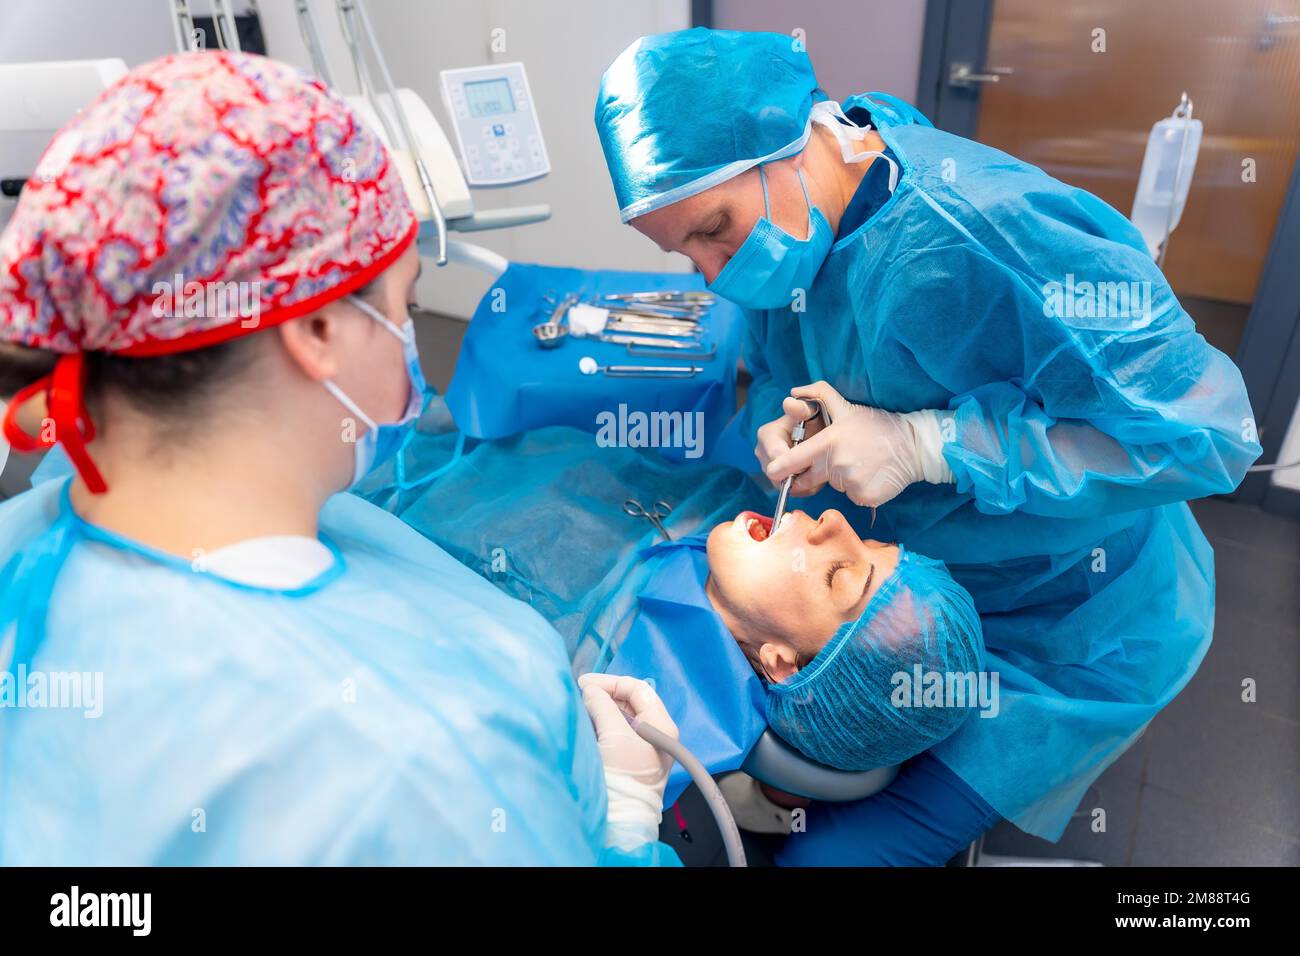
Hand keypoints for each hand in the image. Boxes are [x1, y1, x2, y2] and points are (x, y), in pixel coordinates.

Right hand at [578, 673, 677, 796]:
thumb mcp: (614, 735)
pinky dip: (597, 723)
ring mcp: (640, 749)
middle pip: (628, 702)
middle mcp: (654, 735)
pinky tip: (582, 722)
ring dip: (598, 708)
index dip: (611, 682)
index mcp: (661, 727)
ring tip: (578, 706)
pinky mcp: (625, 761)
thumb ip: (602, 706)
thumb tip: (589, 690)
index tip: (584, 683)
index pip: (638, 690)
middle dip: (603, 694)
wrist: (617, 821)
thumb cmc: (622, 777)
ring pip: (618, 717)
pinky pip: (612, 733)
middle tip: (578, 693)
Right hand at [755, 395, 827, 492]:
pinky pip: (788, 489)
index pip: (775, 456)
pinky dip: (802, 485)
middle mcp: (762, 452)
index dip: (792, 460)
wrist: (816, 433)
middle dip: (797, 471)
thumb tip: (789, 402)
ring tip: (817, 467)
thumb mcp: (811, 411)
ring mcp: (767, 466)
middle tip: (816, 464)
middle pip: (777, 473)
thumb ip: (801, 408)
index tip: (808, 460)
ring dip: (802, 479)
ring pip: (783, 483)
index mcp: (767, 435)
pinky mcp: (776, 479)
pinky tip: (813, 474)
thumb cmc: (813, 421)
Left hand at [763, 381, 926, 507]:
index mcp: (828, 442)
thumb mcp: (847, 407)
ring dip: (841, 479)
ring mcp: (850, 483)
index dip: (779, 469)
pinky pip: (851, 497)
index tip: (773, 472)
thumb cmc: (878, 425)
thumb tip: (793, 392)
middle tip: (840, 458)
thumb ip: (818, 396)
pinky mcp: (865, 497)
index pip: (791, 461)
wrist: (914, 446)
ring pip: (834, 487)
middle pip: (810, 478)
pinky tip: (871, 475)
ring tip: (861, 463)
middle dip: (817, 473)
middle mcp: (836, 464)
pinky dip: (857, 489)